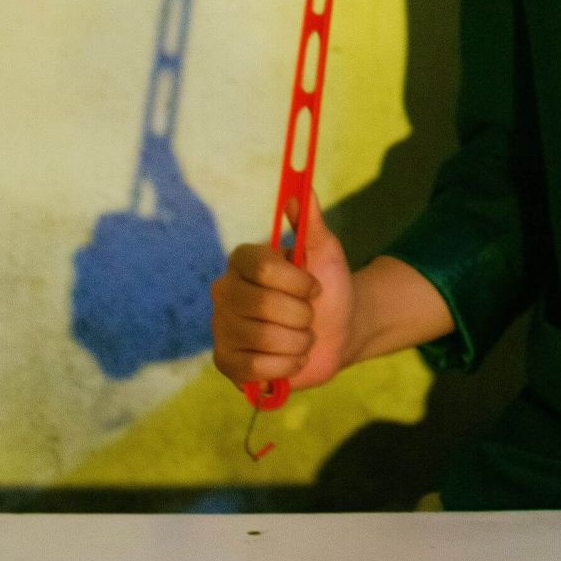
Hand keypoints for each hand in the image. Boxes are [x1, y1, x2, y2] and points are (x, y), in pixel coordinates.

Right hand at [210, 189, 353, 394]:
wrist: (339, 331)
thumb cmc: (328, 287)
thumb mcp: (326, 251)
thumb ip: (312, 222)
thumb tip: (301, 191)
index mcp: (243, 260)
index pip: (262, 267)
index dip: (297, 282)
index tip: (315, 288)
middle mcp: (224, 290)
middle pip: (264, 305)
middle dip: (302, 316)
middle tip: (309, 317)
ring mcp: (221, 327)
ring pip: (263, 338)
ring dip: (298, 342)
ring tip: (302, 338)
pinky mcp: (226, 362)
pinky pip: (254, 369)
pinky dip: (285, 366)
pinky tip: (291, 358)